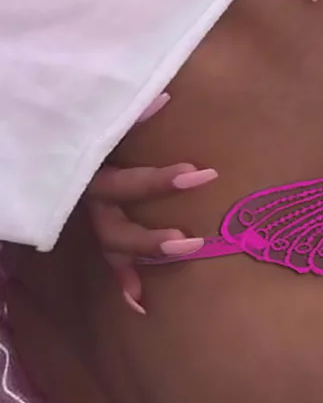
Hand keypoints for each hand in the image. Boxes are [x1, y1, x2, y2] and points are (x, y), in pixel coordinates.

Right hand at [85, 93, 217, 313]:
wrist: (41, 137)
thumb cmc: (83, 123)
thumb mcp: (100, 117)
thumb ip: (128, 116)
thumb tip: (164, 98)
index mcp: (88, 169)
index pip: (125, 184)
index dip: (159, 183)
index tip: (201, 176)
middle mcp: (85, 197)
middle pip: (114, 227)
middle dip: (152, 238)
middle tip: (194, 241)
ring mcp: (87, 214)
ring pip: (111, 244)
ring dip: (144, 257)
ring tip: (179, 264)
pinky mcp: (92, 224)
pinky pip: (106, 256)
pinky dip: (123, 279)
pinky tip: (141, 303)